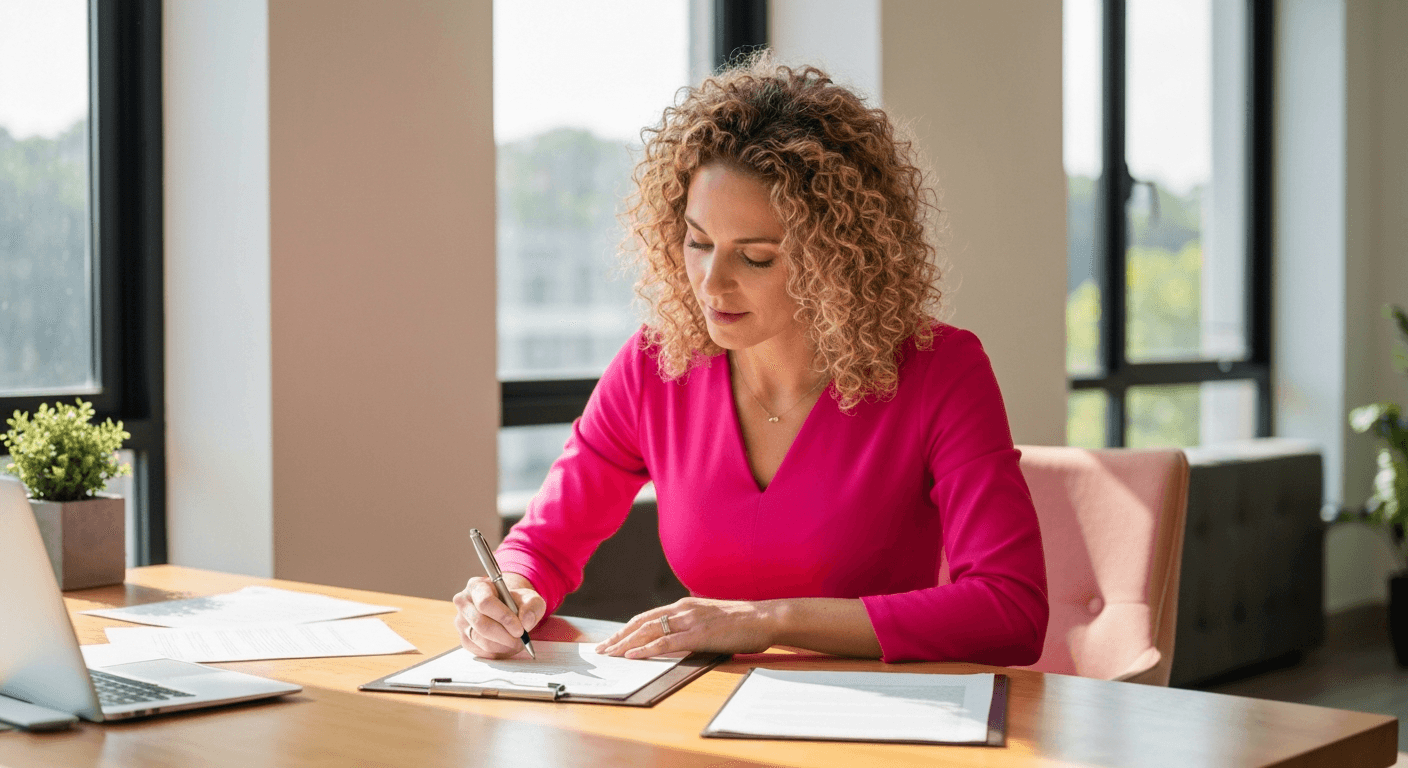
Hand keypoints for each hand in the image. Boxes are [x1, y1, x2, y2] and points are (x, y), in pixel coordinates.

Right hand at [452, 572, 545, 658]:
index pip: (485, 602)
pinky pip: (479, 650)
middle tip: (520, 639)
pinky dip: (497, 651)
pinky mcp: (464, 638)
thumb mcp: (530, 598)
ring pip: (480, 639)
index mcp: (477, 586)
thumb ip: (532, 606)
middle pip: (480, 623)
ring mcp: (461, 622)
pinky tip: (507, 645)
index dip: (503, 617)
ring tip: (516, 642)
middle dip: (503, 635)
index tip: (519, 629)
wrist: (508, 609)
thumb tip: (526, 621)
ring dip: (502, 645)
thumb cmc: (516, 601)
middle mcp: (464, 603)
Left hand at [594, 597, 779, 658]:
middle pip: (641, 623)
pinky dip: (645, 649)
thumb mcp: (710, 617)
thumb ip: (692, 624)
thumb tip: (679, 637)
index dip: (627, 629)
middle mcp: (682, 609)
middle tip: (601, 649)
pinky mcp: (697, 634)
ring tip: (609, 654)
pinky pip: (665, 642)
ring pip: (648, 631)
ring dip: (624, 644)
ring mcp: (689, 621)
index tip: (612, 640)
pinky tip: (632, 655)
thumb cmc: (742, 621)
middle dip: (618, 637)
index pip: (647, 617)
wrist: (764, 617)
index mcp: (684, 605)